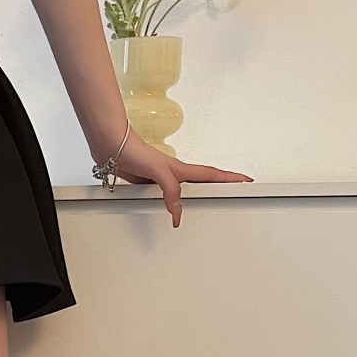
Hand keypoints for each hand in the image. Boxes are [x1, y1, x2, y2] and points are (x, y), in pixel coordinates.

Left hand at [101, 130, 252, 228]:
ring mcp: (161, 178)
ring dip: (199, 193)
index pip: (211, 175)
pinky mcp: (148, 183)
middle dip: (221, 185)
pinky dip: (173, 201)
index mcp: (180, 170)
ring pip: (185, 189)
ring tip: (211, 198)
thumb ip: (170, 189)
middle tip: (236, 189)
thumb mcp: (157, 171)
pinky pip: (166, 194)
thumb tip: (177, 210)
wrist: (111, 146)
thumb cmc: (133, 151)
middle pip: (203, 180)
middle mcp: (174, 174)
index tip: (246, 181)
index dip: (229, 179)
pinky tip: (170, 205)